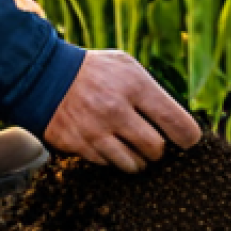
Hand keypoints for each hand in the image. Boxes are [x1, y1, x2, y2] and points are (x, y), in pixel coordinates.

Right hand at [43, 49, 200, 172]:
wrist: (42, 74)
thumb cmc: (92, 71)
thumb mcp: (124, 66)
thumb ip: (152, 92)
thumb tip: (179, 125)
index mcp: (134, 85)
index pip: (180, 126)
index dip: (188, 138)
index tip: (184, 140)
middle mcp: (116, 109)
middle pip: (157, 150)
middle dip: (155, 148)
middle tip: (146, 138)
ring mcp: (95, 129)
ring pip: (134, 164)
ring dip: (134, 158)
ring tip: (125, 141)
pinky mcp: (78, 144)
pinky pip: (107, 164)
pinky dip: (109, 157)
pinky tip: (102, 140)